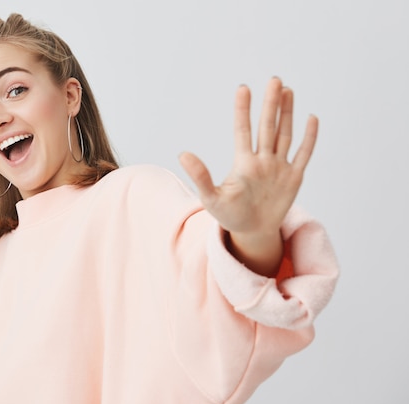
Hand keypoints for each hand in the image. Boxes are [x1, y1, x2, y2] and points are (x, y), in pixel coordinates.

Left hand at [179, 78, 317, 273]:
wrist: (252, 232)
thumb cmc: (230, 215)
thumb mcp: (211, 198)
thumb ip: (200, 176)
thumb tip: (182, 154)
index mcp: (243, 162)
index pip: (243, 130)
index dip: (243, 110)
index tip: (243, 88)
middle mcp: (262, 160)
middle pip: (267, 126)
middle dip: (271, 103)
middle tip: (274, 80)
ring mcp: (279, 167)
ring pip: (284, 134)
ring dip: (287, 113)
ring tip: (287, 90)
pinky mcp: (293, 178)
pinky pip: (303, 154)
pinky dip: (308, 138)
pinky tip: (311, 118)